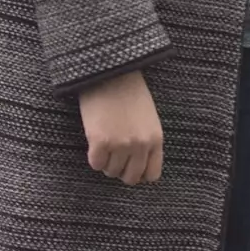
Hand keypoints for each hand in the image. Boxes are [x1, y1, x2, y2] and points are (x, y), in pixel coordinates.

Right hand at [78, 70, 162, 185]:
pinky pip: (96, 164)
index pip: (151, 174)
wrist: (110, 72)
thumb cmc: (129, 92)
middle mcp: (140, 145)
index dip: (139, 173)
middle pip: (130, 177)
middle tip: (114, 156)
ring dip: (106, 162)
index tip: (130, 166)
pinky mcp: (100, 141)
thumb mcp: (148, 118)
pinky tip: (95, 143)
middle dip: (121, 169)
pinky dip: (94, 157)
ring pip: (111, 171)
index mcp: (155, 139)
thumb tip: (137, 164)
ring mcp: (120, 144)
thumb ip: (147, 141)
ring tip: (104, 144)